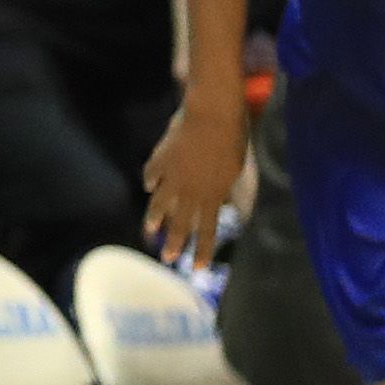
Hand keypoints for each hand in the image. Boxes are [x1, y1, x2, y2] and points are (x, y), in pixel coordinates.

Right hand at [139, 97, 244, 264]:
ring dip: (155, 218)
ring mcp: (172, 176)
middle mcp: (190, 191)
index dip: (203, 250)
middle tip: (166, 258)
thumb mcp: (237, 169)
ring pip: (160, 203)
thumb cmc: (233, 139)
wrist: (212, 115)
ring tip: (150, 229)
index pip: (208, 230)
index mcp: (212, 195)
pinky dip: (150, 181)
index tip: (197, 268)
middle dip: (174, 243)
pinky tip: (147, 186)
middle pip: (180, 222)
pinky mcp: (160, 159)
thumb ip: (227, 188)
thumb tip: (223, 203)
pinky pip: (152, 174)